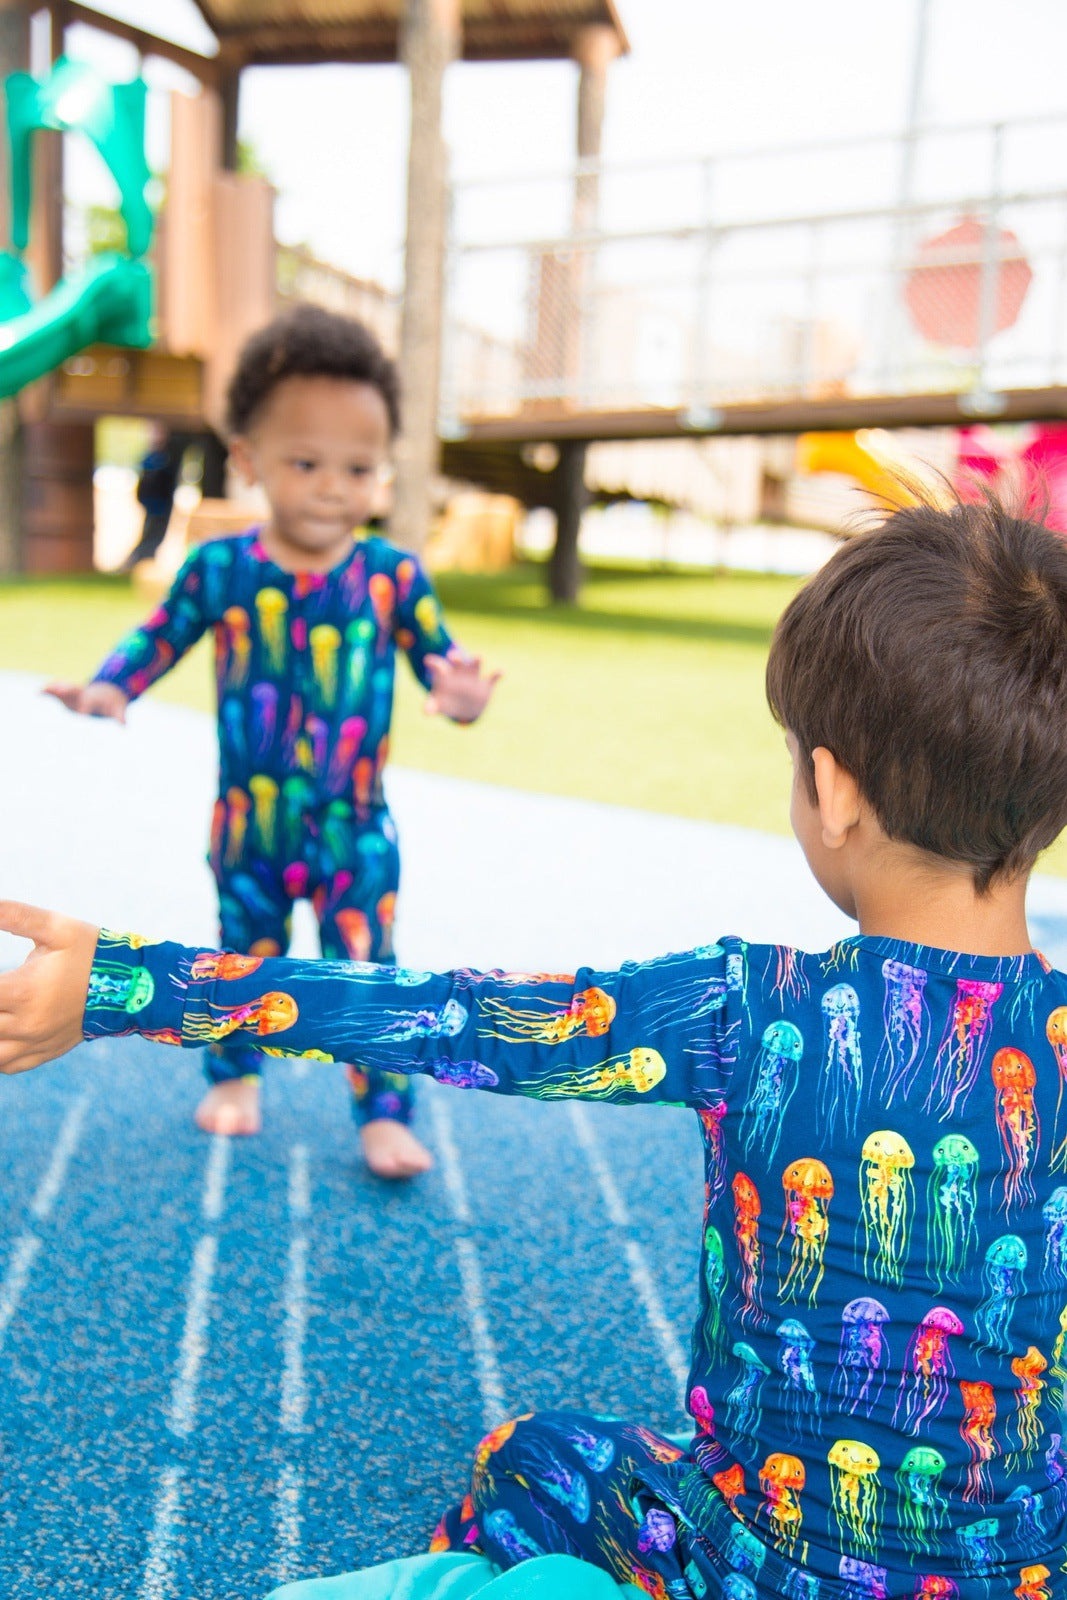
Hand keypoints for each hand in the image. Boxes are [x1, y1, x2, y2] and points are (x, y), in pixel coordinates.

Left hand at [0, 902, 99, 1073]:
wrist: (130, 986)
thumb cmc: (92, 951)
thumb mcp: (57, 927)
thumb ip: (17, 916)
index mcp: (22, 991)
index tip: (0, 974)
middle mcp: (24, 1023)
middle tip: (2, 989)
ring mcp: (33, 1043)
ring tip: (1, 1008)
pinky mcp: (43, 1053)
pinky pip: (5, 1065)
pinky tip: (3, 1031)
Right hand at [44, 680, 128, 722]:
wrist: (108, 691)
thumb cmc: (114, 703)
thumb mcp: (118, 708)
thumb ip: (120, 716)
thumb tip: (124, 726)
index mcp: (95, 699)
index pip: (89, 703)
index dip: (85, 708)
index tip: (81, 713)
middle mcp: (83, 694)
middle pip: (74, 691)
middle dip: (67, 690)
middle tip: (58, 690)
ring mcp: (74, 692)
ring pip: (64, 688)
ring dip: (54, 688)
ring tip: (43, 689)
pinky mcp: (68, 693)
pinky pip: (57, 690)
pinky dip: (49, 690)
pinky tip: (38, 692)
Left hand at [424, 649, 500, 723]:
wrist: (465, 708)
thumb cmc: (447, 702)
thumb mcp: (438, 705)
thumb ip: (432, 706)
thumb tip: (426, 712)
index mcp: (446, 675)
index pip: (438, 666)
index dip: (433, 662)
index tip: (427, 660)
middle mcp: (460, 672)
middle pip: (458, 661)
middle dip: (456, 657)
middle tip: (453, 656)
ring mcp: (474, 677)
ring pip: (475, 665)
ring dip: (477, 660)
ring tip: (478, 657)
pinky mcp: (486, 685)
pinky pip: (493, 677)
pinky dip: (497, 674)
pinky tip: (501, 672)